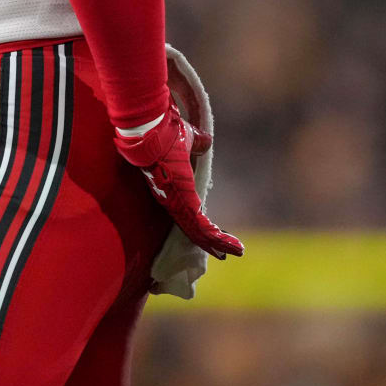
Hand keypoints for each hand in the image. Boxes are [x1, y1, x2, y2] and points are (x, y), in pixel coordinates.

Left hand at [115, 106, 242, 259]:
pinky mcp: (183, 204)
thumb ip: (197, 142)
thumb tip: (206, 140)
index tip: (210, 230)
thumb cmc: (164, 133)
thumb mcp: (187, 138)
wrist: (150, 132)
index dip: (198, 221)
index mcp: (172, 187)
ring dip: (217, 243)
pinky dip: (218, 238)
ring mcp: (176, 204)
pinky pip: (202, 228)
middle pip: (191, 227)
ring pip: (197, 232)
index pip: (186, 210)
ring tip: (234, 252)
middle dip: (208, 241)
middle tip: (223, 253)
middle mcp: (171, 200)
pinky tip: (233, 248)